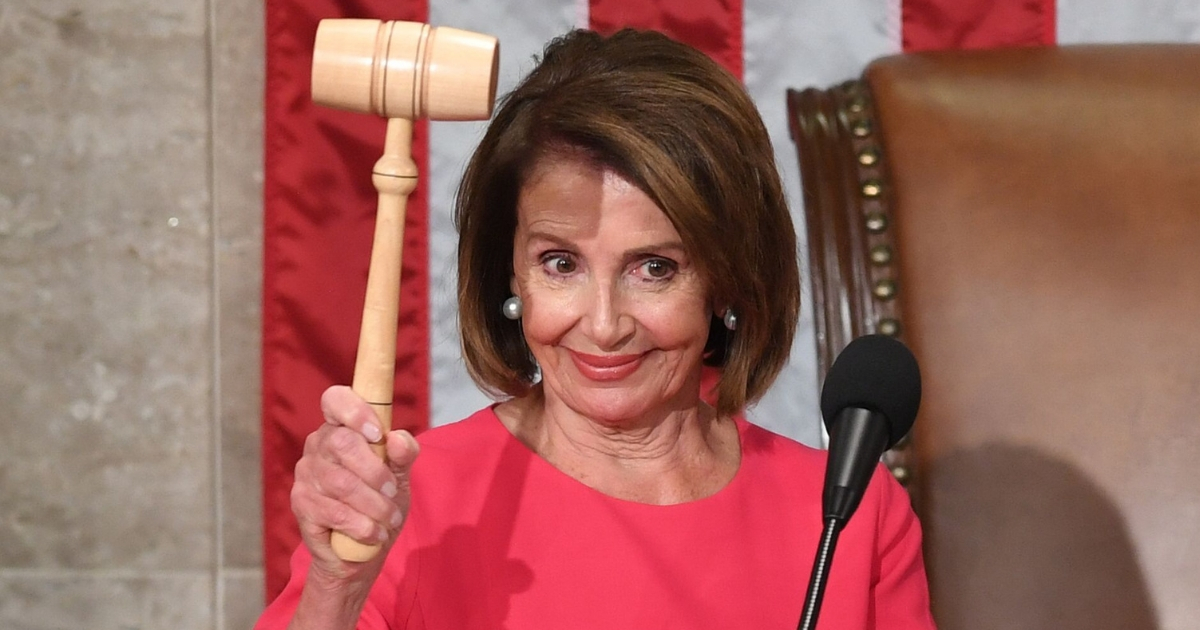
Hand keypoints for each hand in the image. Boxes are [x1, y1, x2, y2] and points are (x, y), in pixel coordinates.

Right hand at [290, 385, 420, 585]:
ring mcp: (306, 474)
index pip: (335, 399)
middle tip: (392, 490)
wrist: (361, 548)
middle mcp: (318, 445)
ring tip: (390, 518)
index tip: (378, 433)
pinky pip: (334, 512)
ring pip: (341, 483)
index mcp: (340, 427)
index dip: (356, 410)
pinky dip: (362, 525)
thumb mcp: (400, 474)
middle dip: (375, 471)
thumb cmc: (380, 500)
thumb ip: (404, 453)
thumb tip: (398, 439)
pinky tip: (375, 533)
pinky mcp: (301, 504)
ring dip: (374, 504)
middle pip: (342, 443)